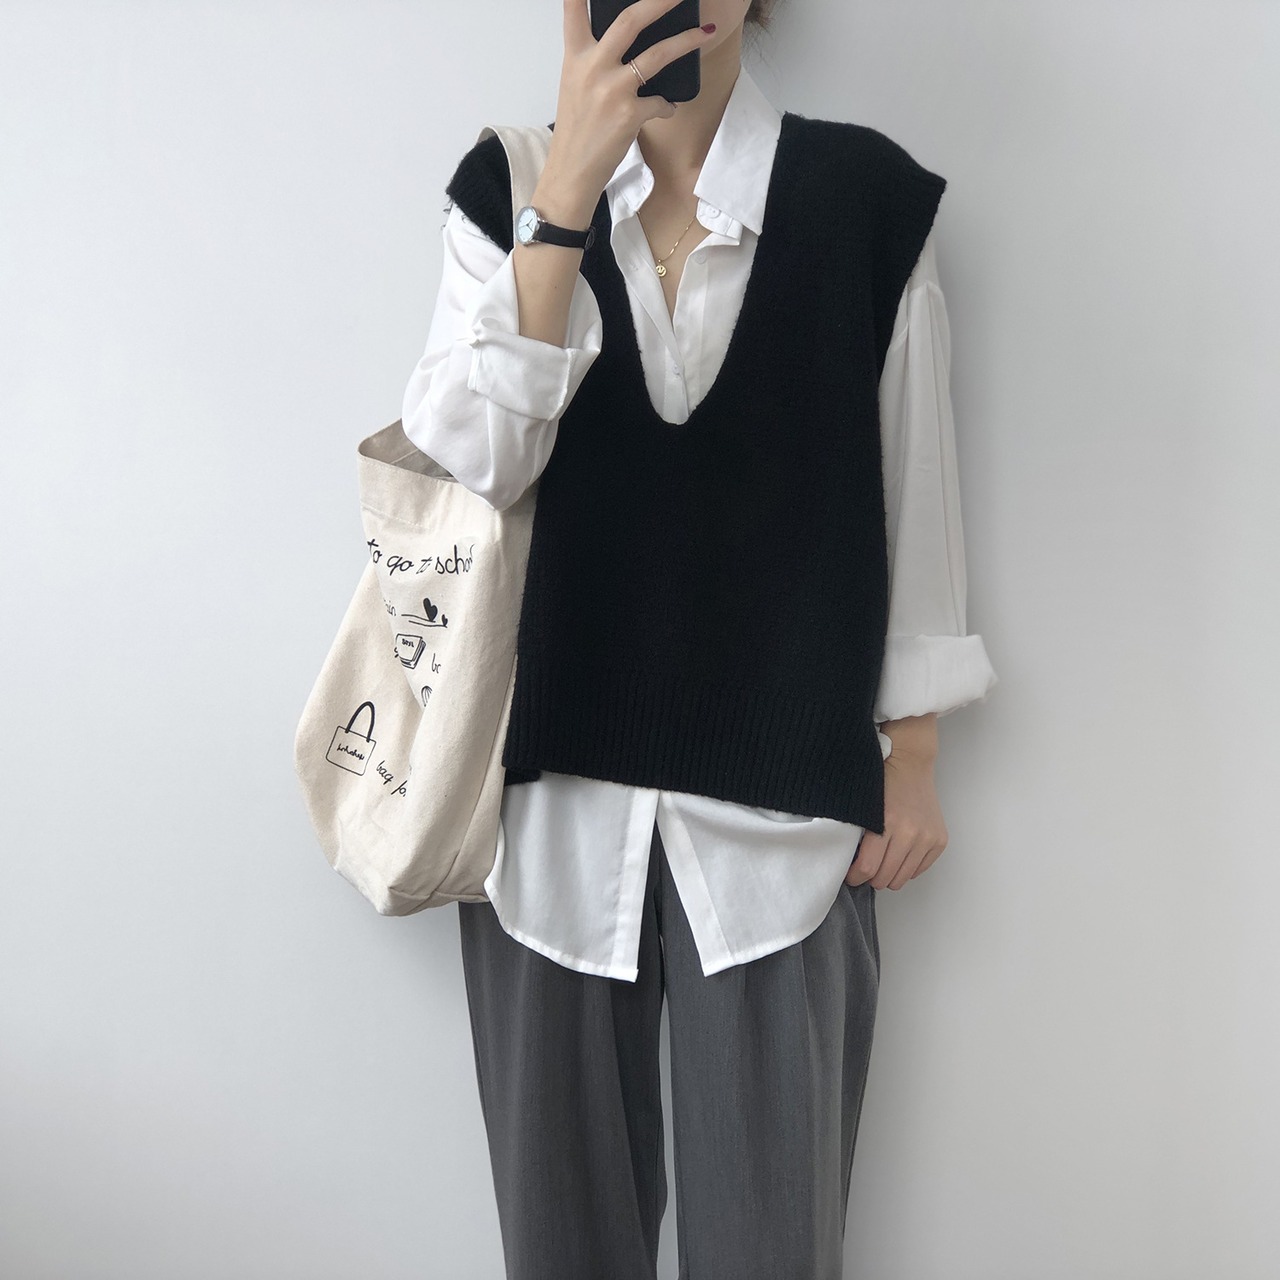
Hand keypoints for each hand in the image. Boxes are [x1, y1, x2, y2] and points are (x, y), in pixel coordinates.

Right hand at [545, 0, 717, 203]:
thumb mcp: (576, 85)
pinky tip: (665, 109)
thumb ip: (595, 59)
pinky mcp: (630, 114)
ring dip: (685, 42)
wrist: (573, 171)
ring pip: (657, 55)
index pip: (574, 10)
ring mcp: (612, 90)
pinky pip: (660, 101)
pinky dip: (667, 105)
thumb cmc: (578, 129)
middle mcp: (592, 67)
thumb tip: (628, 45)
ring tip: (703, 34)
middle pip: (630, 20)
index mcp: (576, 57)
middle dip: (660, 1)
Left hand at [844, 739, 948, 890]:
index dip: (855, 877)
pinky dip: (907, 868)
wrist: (910, 765)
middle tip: (866, 868)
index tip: (851, 875)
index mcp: (886, 824)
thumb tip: (854, 866)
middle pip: (885, 877)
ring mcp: (928, 838)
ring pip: (903, 878)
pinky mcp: (940, 841)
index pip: (868, 867)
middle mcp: (910, 834)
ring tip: (882, 863)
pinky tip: (899, 855)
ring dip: (890, 875)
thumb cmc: (882, 784)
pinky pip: (919, 870)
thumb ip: (860, 837)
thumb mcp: (863, 808)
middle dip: (872, 878)